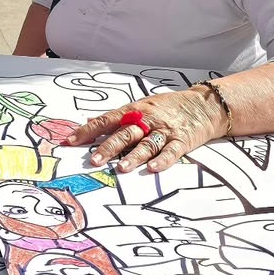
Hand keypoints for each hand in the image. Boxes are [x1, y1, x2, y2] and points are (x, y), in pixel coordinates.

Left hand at [65, 89, 225, 173]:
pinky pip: (171, 152)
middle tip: (94, 161)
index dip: (88, 131)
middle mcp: (146, 120)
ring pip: (146, 144)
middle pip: (124, 134)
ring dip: (134, 157)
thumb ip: (118, 117)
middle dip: (108, 147)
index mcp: (134, 110)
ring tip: (121, 169)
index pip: (106, 120)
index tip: (70, 141)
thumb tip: (90, 122)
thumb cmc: (167, 106)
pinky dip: (162, 161)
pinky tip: (153, 169)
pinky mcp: (181, 141)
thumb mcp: (141, 106)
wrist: (203, 105)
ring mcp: (164, 131)